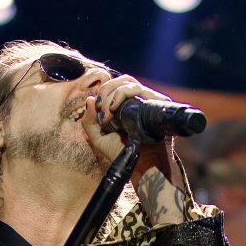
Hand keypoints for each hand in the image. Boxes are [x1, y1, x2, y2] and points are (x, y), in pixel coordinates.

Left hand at [80, 75, 185, 211]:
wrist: (139, 165)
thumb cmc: (121, 153)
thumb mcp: (98, 139)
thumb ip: (89, 121)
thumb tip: (89, 99)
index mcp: (126, 106)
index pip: (115, 87)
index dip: (103, 93)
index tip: (96, 110)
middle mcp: (138, 101)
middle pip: (122, 80)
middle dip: (106, 90)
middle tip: (101, 108)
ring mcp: (148, 101)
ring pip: (129, 82)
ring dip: (113, 93)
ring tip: (108, 112)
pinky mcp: (156, 102)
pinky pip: (138, 89)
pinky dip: (123, 94)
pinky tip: (114, 108)